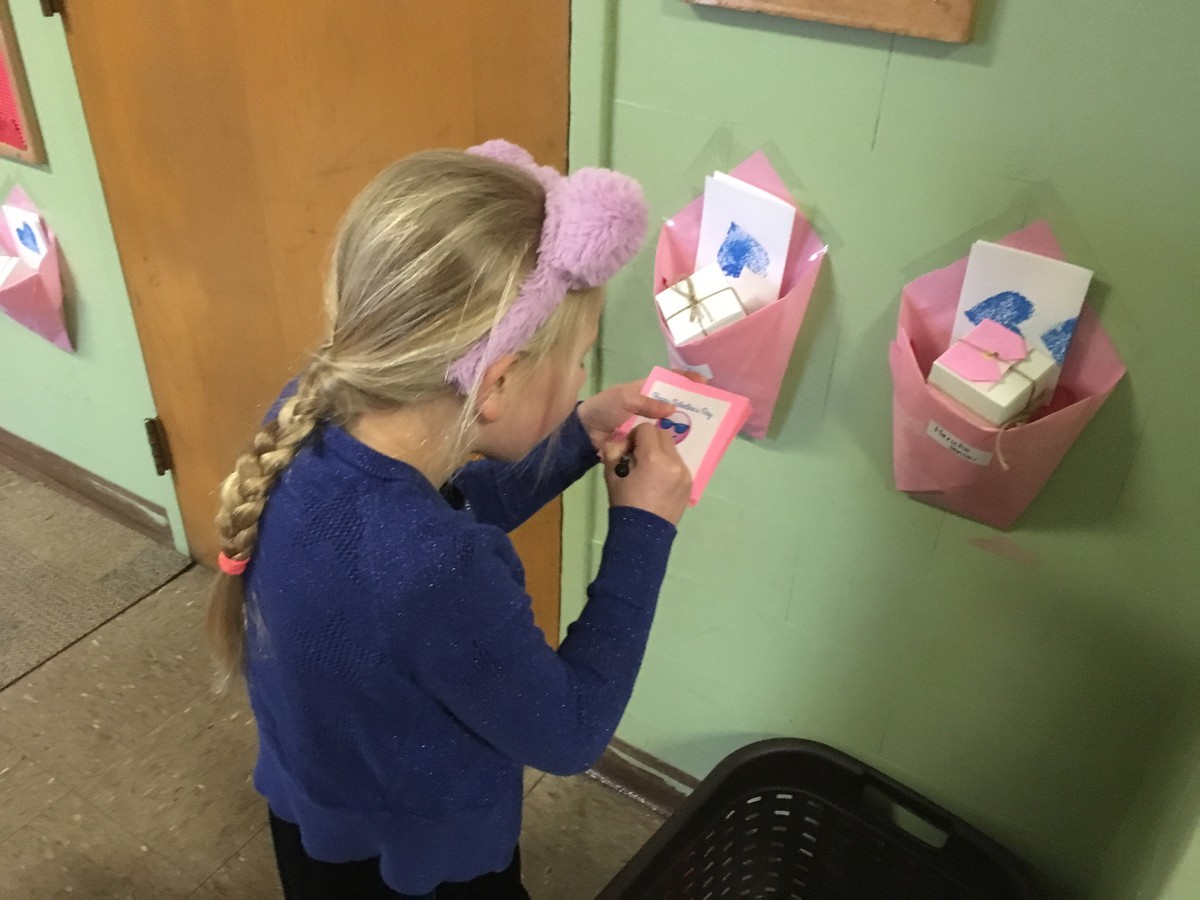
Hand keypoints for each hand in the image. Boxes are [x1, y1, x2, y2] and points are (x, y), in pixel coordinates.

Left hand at [577, 370, 707, 451]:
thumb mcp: (624, 398)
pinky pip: (665, 440)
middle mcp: (652, 405)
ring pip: (673, 423)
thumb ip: (647, 402)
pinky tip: (688, 446)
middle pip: (677, 402)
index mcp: (647, 389)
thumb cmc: (604, 408)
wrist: (586, 434)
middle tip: (710, 412)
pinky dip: (675, 442)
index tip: (704, 384)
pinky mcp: (648, 441)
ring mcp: (651, 424)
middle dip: (693, 405)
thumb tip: (673, 409)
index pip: (671, 379)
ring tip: (704, 430)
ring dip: (687, 425)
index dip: (687, 379)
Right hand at [602, 422, 691, 525]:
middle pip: (663, 434)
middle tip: (638, 457)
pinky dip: (668, 466)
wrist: (643, 534)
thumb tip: (621, 441)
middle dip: (649, 440)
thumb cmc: (625, 503)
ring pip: (673, 449)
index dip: (634, 435)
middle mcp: (673, 462)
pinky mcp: (689, 483)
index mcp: (653, 458)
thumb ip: (614, 451)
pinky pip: (679, 464)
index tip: (628, 450)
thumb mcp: (612, 475)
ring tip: (649, 471)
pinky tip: (659, 482)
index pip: (646, 429)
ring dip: (660, 452)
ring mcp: (685, 473)